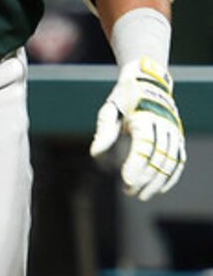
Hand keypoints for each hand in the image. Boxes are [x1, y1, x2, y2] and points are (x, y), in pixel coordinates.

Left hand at [90, 59, 185, 199]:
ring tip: (141, 195)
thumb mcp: (109, 110)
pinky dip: (170, 176)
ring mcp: (173, 130)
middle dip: (144, 177)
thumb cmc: (123, 98)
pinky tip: (159, 189)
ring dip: (157, 181)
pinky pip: (178, 159)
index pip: (143, 146)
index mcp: (145, 117)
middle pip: (158, 157)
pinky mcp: (177, 136)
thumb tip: (95, 153)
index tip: (126, 181)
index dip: (136, 165)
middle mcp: (163, 124)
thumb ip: (104, 131)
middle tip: (129, 192)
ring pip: (170, 161)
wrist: (148, 81)